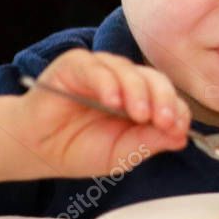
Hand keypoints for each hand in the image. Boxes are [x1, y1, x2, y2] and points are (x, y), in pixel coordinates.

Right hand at [11, 50, 190, 177]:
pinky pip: (96, 68)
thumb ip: (149, 143)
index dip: (177, 111)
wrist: (36, 150)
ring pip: (128, 71)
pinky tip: (112, 102)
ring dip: (138, 92)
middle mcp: (124, 81)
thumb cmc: (78, 149)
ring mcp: (101, 70)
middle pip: (154, 80)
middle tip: (165, 121)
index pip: (168, 98)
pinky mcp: (75, 64)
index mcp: (140, 101)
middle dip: (164, 100)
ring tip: (139, 114)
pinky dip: (108, 83)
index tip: (178, 129)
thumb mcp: (121, 154)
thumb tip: (182, 136)